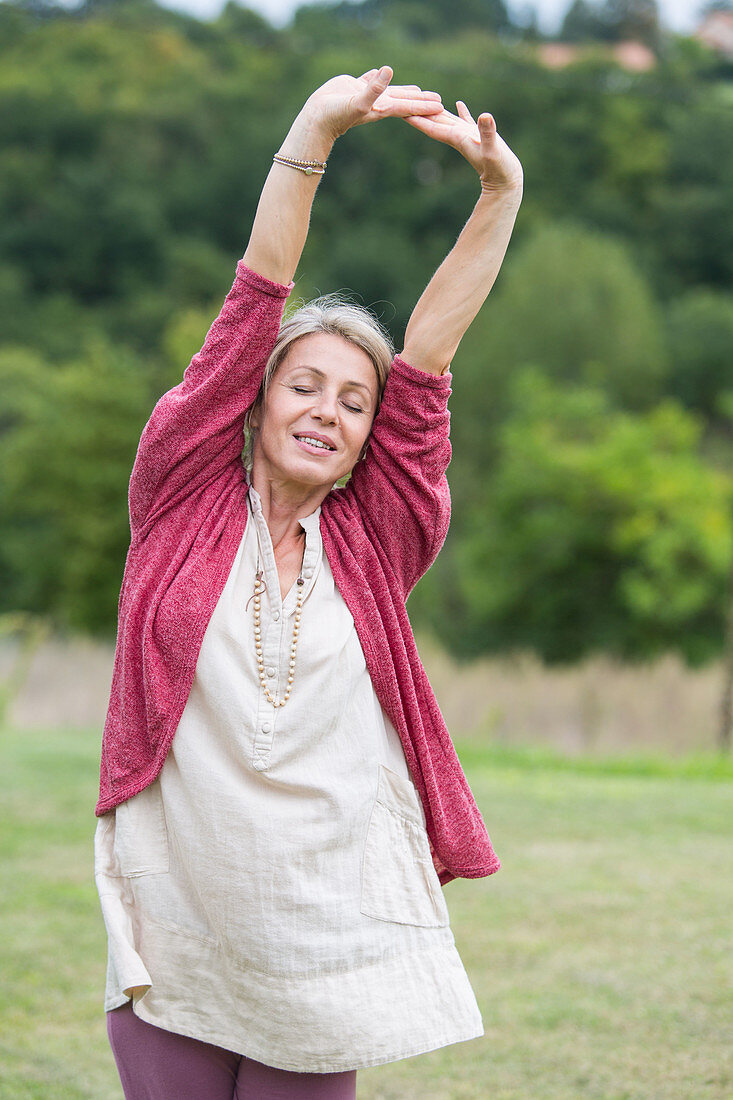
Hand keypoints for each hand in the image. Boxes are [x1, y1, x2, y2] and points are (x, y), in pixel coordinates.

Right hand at [302, 65, 442, 142]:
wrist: (316, 118)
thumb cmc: (336, 115)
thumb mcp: (357, 101)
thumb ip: (373, 87)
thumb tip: (389, 70)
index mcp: (381, 108)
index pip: (408, 106)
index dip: (424, 105)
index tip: (440, 106)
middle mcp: (376, 103)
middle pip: (404, 101)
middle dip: (421, 102)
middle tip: (438, 102)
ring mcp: (365, 95)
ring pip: (390, 91)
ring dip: (404, 91)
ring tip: (418, 91)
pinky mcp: (353, 87)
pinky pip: (369, 80)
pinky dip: (377, 77)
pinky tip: (381, 72)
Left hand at [404, 100, 522, 195]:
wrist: (506, 183)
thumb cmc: (499, 169)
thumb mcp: (493, 150)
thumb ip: (488, 134)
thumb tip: (485, 115)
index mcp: (458, 138)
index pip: (433, 127)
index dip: (417, 118)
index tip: (401, 109)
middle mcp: (459, 137)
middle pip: (434, 121)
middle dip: (419, 111)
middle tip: (403, 99)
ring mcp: (469, 136)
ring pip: (447, 119)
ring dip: (435, 109)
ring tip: (424, 97)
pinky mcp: (480, 137)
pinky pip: (466, 121)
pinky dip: (461, 112)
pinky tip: (458, 103)